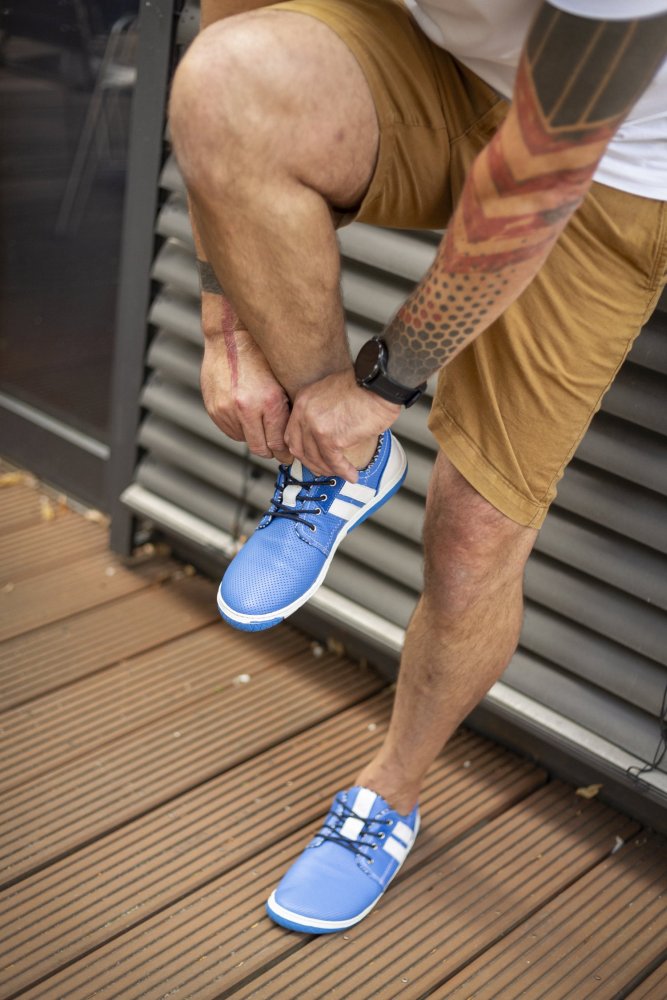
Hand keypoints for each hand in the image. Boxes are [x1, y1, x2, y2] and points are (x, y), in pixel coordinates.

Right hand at [200, 324, 290, 462]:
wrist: (232, 336)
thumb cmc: (261, 355)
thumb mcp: (283, 382)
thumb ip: (288, 411)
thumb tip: (295, 437)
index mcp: (270, 401)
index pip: (278, 444)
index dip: (285, 452)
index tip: (288, 455)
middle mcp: (247, 408)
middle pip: (261, 448)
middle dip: (271, 450)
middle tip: (277, 448)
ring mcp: (227, 409)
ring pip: (244, 440)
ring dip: (253, 435)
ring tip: (259, 418)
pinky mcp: (214, 408)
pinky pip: (229, 430)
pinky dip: (238, 426)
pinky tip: (245, 411)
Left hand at [285, 369, 399, 481]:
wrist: (378, 384)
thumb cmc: (363, 384)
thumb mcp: (332, 392)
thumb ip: (323, 410)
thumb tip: (330, 430)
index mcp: (303, 400)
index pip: (292, 434)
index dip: (302, 450)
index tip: (311, 458)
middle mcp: (304, 413)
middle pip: (299, 449)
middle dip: (312, 464)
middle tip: (324, 470)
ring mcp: (316, 426)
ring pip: (316, 458)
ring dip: (329, 470)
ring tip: (341, 474)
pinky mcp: (332, 438)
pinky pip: (334, 462)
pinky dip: (343, 472)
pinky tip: (351, 475)